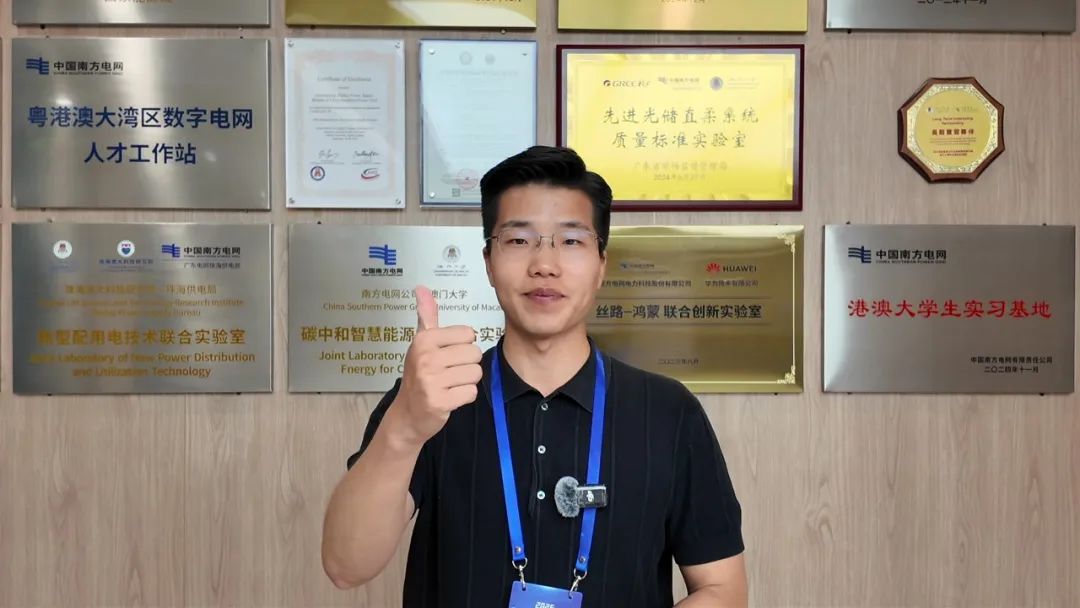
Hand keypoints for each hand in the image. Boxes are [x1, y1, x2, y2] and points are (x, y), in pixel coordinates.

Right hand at [391, 286, 482, 446]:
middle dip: (466, 366)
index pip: (468, 334)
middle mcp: (426, 358)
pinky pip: (471, 392)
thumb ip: (426, 316)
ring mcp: (432, 381)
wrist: (406, 415)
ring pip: (475, 374)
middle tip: (448, 373)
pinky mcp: (440, 402)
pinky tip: (449, 397)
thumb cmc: (418, 375)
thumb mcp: (421, 344)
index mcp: (424, 340)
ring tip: (449, 385)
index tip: (446, 356)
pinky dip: (464, 397)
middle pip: (475, 354)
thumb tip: (421, 288)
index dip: (462, 347)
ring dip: (466, 382)